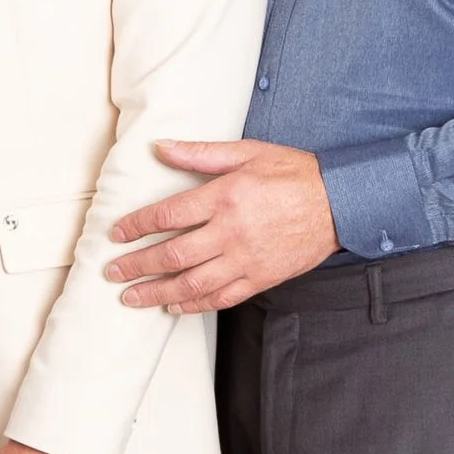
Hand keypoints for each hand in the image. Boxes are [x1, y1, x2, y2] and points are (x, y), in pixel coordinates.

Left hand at [105, 141, 336, 313]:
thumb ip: (200, 153)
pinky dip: (194, 305)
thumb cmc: (294, 173)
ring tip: (131, 298)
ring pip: (192, 283)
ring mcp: (246, 260)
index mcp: (224, 197)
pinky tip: (174, 306)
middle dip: (137, 266)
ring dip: (156, 292)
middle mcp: (230, 232)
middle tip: (112, 273)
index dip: (136, 227)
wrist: (341, 203)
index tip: (116, 235)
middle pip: (172, 255)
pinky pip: (221, 298)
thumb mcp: (247, 152)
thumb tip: (160, 147)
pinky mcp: (260, 278)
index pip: (167, 216)